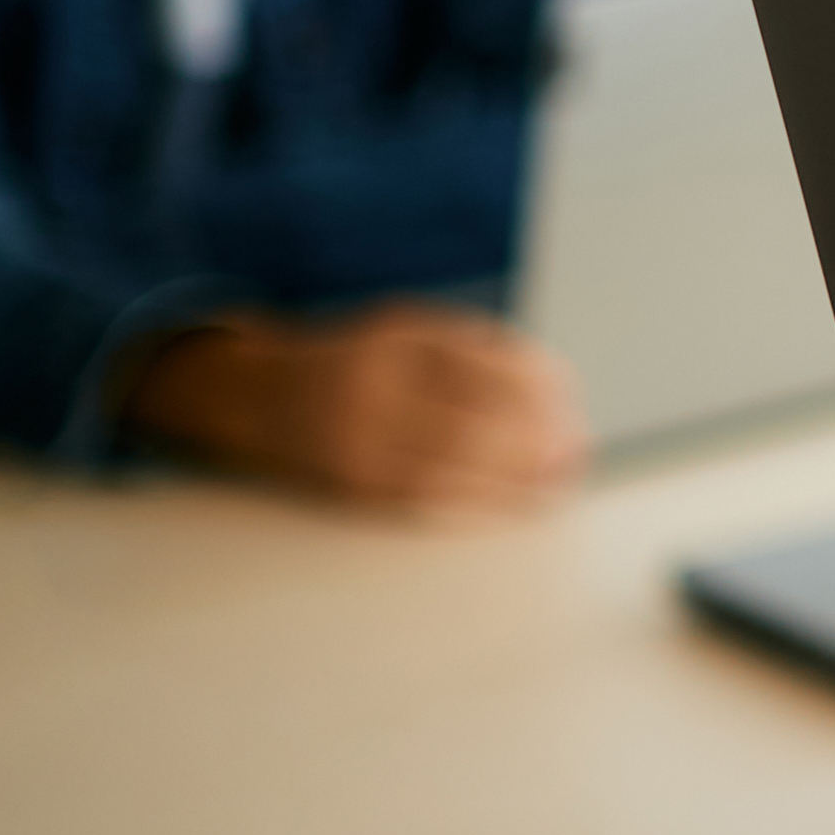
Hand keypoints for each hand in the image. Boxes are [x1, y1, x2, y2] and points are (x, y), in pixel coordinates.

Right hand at [129, 301, 590, 517]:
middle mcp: (375, 388)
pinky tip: (511, 503)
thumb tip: (557, 389)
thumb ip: (478, 351)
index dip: (542, 394)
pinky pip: (424, 499)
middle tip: (575, 456)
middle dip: (536, 445)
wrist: (260, 396)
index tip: (574, 409)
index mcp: (400, 338)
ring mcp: (358, 440)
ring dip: (515, 483)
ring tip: (557, 487)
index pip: (489, 365)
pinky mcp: (350, 484)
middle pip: (475, 422)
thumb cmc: (358, 361)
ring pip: (452, 467)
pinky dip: (477, 504)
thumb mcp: (412, 331)